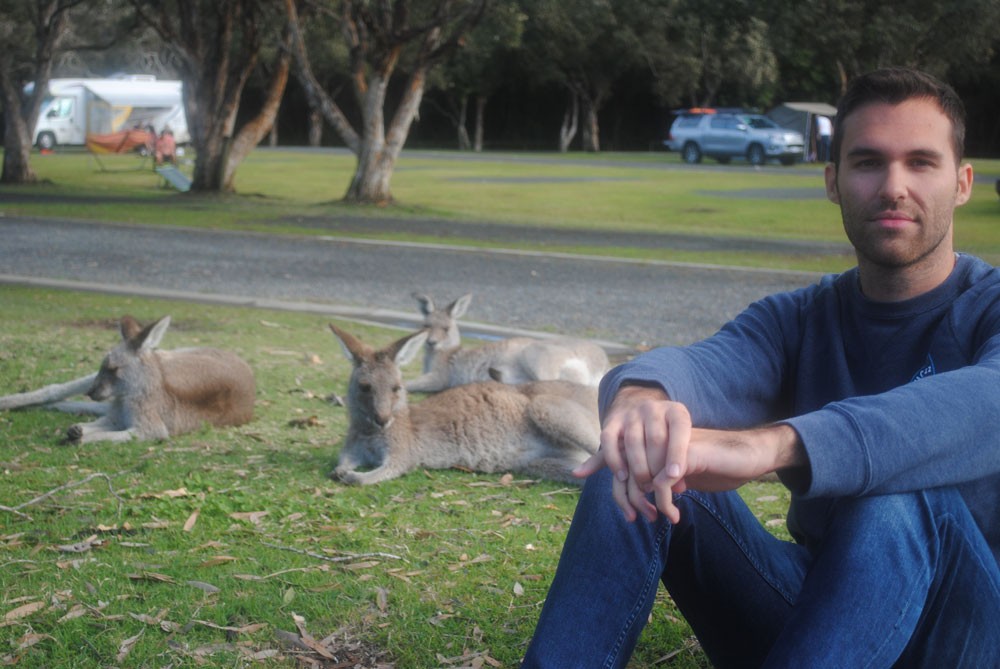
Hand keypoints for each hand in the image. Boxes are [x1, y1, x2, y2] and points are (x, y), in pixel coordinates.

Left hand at [575, 385, 804, 523]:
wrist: (751, 454)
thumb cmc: (717, 464)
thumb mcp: (683, 472)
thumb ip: (662, 477)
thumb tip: (637, 493)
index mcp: (654, 441)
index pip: (621, 464)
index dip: (621, 492)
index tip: (632, 514)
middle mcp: (657, 437)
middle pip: (625, 470)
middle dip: (628, 500)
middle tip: (645, 518)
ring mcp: (669, 444)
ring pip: (640, 477)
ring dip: (646, 504)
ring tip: (660, 517)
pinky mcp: (684, 455)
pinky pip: (662, 483)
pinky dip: (665, 504)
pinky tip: (674, 514)